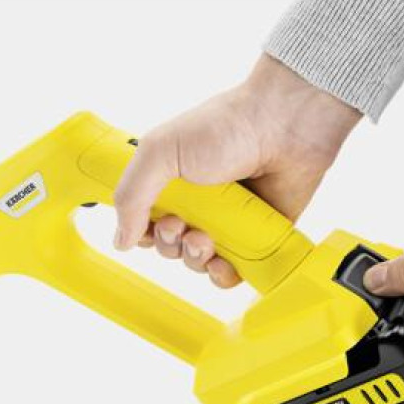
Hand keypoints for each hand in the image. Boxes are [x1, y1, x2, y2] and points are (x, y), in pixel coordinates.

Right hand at [113, 55, 360, 287]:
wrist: (284, 127)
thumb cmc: (223, 128)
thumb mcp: (161, 152)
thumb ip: (132, 195)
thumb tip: (119, 240)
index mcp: (170, 181)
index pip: (144, 222)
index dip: (142, 231)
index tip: (151, 223)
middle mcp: (197, 203)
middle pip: (169, 246)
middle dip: (168, 244)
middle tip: (180, 225)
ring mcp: (226, 222)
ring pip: (197, 262)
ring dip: (194, 258)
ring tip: (205, 239)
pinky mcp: (254, 238)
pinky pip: (231, 273)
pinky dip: (222, 275)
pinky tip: (222, 263)